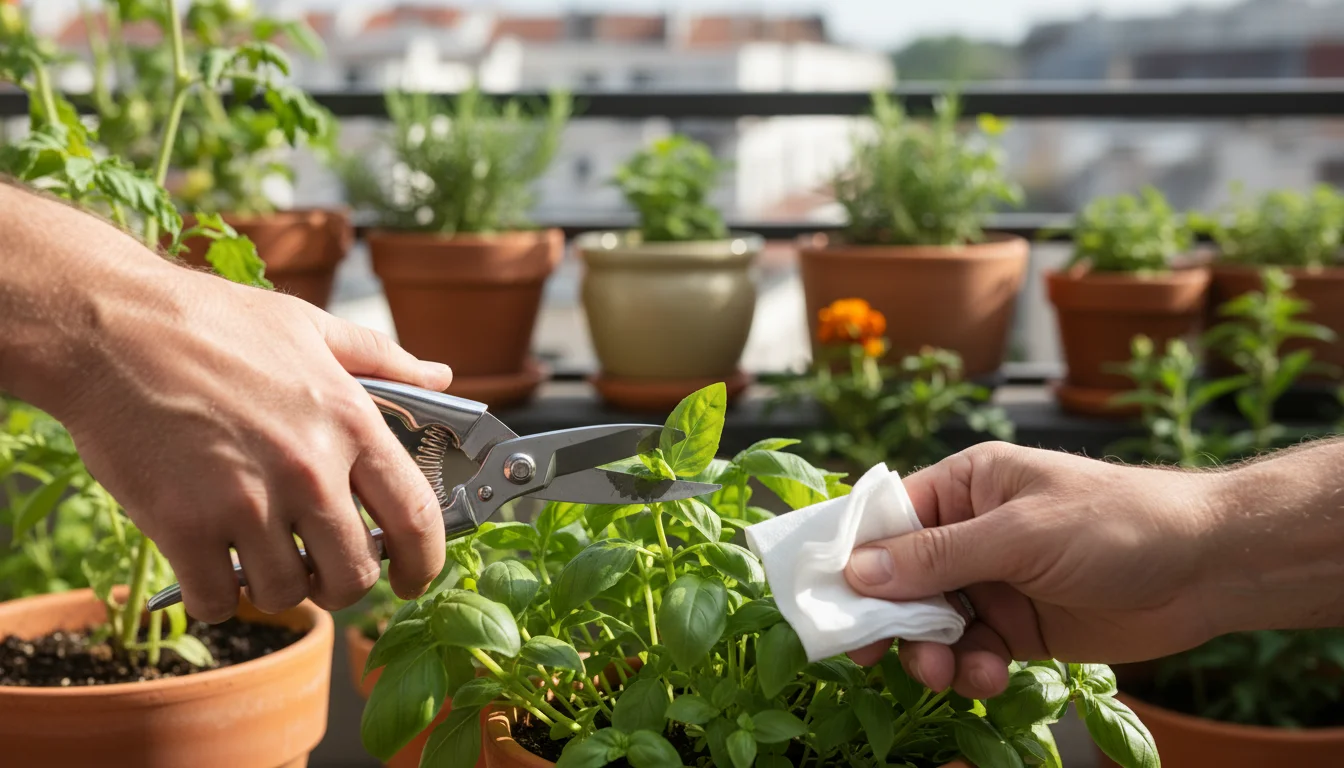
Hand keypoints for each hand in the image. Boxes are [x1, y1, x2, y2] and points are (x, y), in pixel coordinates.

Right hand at [56, 264, 452, 621]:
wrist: (111, 327)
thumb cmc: (213, 322)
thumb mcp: (311, 328)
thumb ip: (383, 359)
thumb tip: (441, 377)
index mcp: (350, 422)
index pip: (416, 517)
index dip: (425, 563)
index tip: (414, 579)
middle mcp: (308, 468)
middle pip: (353, 574)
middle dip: (343, 584)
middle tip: (321, 569)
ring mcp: (246, 501)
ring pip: (287, 594)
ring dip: (278, 589)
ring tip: (259, 557)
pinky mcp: (183, 526)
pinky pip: (218, 600)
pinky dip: (217, 598)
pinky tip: (209, 567)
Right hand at [842, 442, 1225, 699]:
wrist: (1206, 567)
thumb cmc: (1117, 521)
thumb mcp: (1019, 534)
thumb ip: (938, 556)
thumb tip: (858, 571)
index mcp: (966, 485)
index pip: (888, 517)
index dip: (852, 555)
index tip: (823, 596)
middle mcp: (972, 532)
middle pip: (900, 578)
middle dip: (889, 617)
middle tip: (873, 653)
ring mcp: (994, 582)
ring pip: (932, 624)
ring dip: (930, 652)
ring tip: (945, 671)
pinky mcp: (1019, 628)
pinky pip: (972, 653)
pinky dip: (971, 670)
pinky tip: (989, 677)